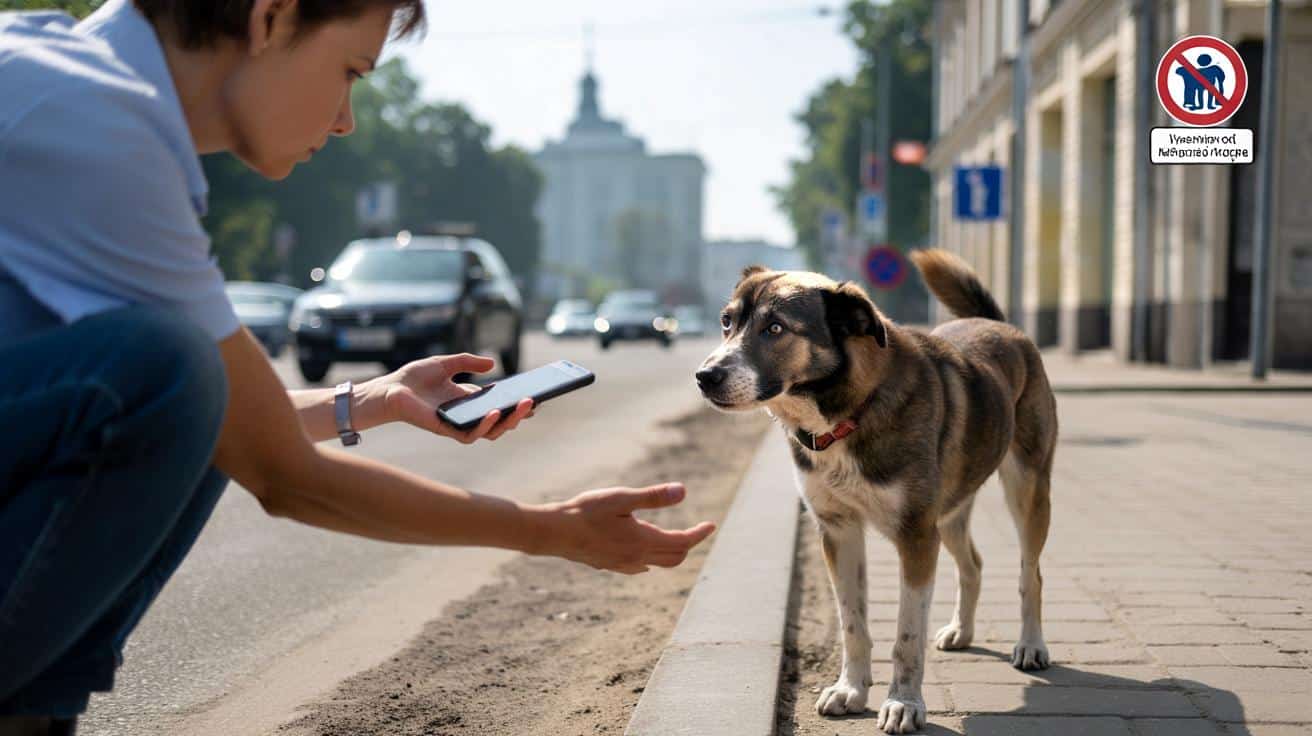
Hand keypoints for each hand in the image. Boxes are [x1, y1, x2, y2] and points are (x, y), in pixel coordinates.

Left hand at [369, 353, 533, 443]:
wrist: (388, 390)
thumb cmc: (413, 378)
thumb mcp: (445, 363)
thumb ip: (468, 361)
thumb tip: (493, 364)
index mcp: (467, 399)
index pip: (498, 403)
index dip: (516, 401)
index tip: (535, 394)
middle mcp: (466, 414)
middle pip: (500, 419)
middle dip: (519, 412)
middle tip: (535, 402)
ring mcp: (458, 424)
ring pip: (492, 431)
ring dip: (509, 421)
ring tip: (523, 407)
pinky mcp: (447, 431)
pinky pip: (472, 435)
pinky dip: (486, 425)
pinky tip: (495, 413)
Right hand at [537, 483, 716, 573]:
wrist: (554, 533)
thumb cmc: (586, 511)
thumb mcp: (622, 498)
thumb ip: (653, 497)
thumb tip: (683, 491)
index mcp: (643, 541)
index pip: (683, 542)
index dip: (699, 534)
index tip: (711, 525)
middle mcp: (636, 558)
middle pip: (674, 557)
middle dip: (689, 545)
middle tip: (697, 531)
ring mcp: (622, 565)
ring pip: (657, 564)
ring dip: (671, 552)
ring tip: (674, 538)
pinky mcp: (609, 565)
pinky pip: (640, 567)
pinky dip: (652, 558)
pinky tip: (644, 550)